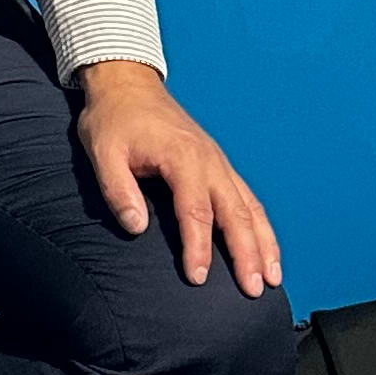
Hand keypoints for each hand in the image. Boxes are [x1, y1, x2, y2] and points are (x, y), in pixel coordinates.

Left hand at [72, 62, 282, 296]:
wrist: (128, 84)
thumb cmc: (114, 119)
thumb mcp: (102, 151)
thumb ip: (118, 190)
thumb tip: (136, 227)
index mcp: (182, 157)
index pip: (196, 211)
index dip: (198, 247)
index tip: (197, 278)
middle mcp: (209, 161)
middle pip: (235, 213)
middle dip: (247, 254)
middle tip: (253, 289)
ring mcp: (218, 162)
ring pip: (250, 207)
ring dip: (263, 243)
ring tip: (273, 278)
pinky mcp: (219, 164)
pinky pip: (247, 197)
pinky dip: (260, 225)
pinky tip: (266, 248)